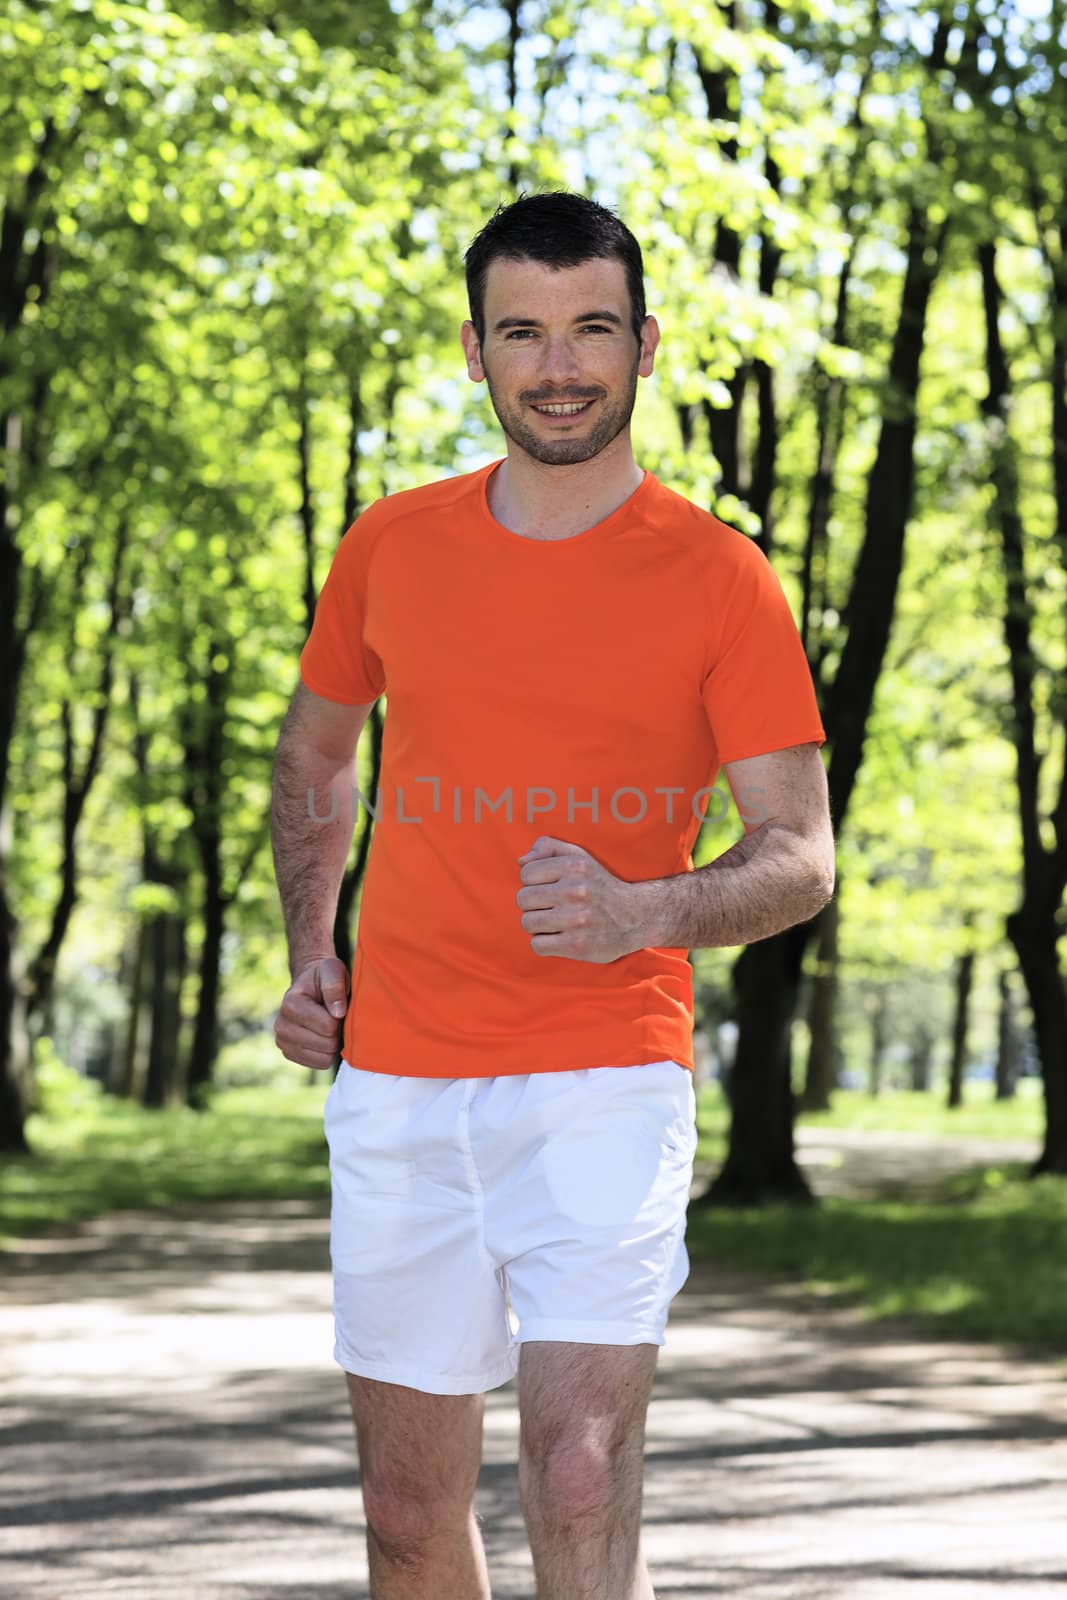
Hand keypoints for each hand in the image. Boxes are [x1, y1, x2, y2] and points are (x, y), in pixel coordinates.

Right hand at [274, 955, 349, 1069]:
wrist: (310, 986)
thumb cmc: (324, 977)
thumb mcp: (332, 970)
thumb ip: (335, 987)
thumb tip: (338, 1013)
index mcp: (290, 1004)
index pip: (328, 1026)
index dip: (339, 1017)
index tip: (335, 1005)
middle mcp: (281, 1025)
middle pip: (327, 1044)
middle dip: (337, 1031)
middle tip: (333, 1016)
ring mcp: (283, 1042)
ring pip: (324, 1058)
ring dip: (333, 1043)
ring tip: (327, 1025)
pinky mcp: (290, 1054)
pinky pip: (320, 1064)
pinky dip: (327, 1053)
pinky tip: (322, 1037)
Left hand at [516, 836, 645, 962]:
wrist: (636, 917)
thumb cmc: (599, 886)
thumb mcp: (579, 857)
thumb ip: (548, 848)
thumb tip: (521, 862)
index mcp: (574, 866)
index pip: (526, 873)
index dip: (534, 882)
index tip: (550, 887)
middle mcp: (575, 890)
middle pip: (523, 899)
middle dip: (533, 904)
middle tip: (552, 906)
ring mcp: (576, 920)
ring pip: (527, 923)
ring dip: (537, 925)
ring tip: (555, 922)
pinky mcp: (577, 945)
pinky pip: (537, 945)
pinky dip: (544, 943)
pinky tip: (559, 937)